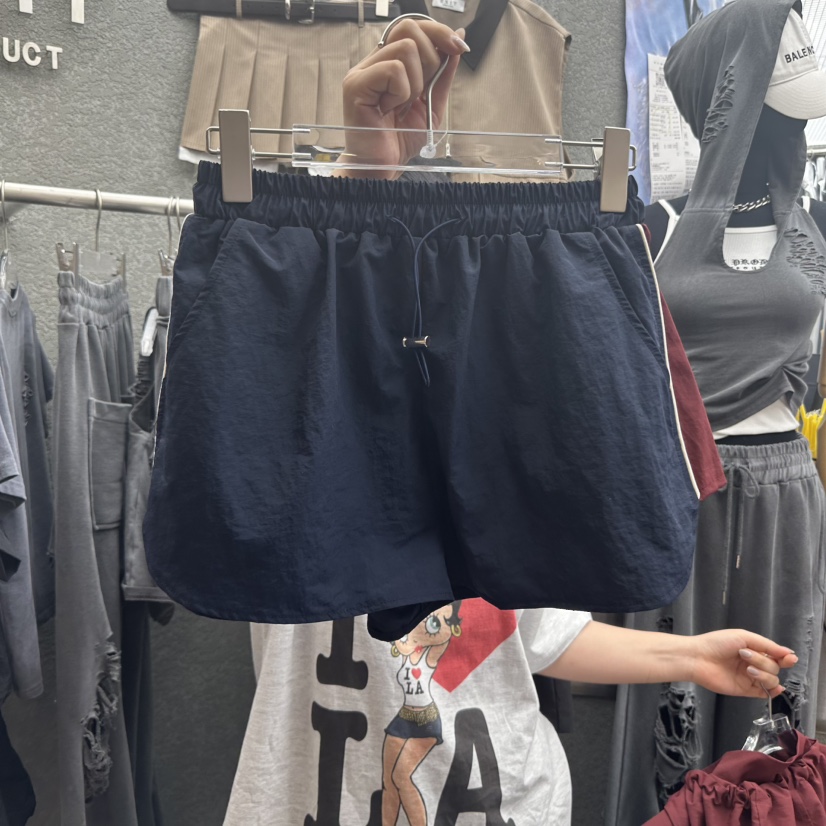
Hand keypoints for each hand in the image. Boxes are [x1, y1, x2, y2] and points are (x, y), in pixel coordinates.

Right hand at [339, 19, 468, 176]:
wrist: (384, 167)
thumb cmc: (400, 140)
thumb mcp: (432, 103)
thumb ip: (444, 72)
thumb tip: (459, 38)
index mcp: (390, 62)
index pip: (414, 27)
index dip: (438, 32)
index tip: (458, 48)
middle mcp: (374, 62)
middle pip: (409, 29)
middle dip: (430, 59)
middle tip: (421, 93)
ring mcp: (362, 72)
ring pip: (405, 48)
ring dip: (414, 83)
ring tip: (402, 107)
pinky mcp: (355, 85)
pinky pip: (393, 70)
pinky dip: (402, 93)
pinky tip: (391, 110)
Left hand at [688, 629, 797, 699]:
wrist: (698, 658)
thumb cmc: (717, 643)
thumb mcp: (743, 637)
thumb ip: (766, 645)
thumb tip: (788, 652)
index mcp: (753, 650)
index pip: (776, 656)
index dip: (785, 658)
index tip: (789, 659)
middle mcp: (753, 664)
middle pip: (774, 667)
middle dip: (763, 661)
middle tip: (744, 655)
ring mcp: (749, 678)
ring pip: (771, 680)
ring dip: (763, 674)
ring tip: (747, 669)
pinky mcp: (744, 690)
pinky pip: (764, 694)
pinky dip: (771, 692)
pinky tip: (773, 688)